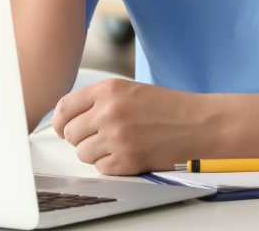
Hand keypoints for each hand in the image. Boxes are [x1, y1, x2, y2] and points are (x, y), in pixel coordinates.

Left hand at [52, 78, 204, 175]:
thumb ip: (98, 100)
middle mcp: (109, 111)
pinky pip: (100, 168)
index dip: (60, 121)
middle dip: (80, 138)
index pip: (64, 107)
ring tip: (116, 144)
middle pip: (70, 133)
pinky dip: (110, 165)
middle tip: (97, 137)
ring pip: (82, 153)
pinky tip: (126, 154)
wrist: (198, 124)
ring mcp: (117, 137)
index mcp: (108, 89)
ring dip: (95, 153)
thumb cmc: (166, 107)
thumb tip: (66, 118)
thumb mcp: (129, 90)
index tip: (63, 127)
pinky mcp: (127, 160)